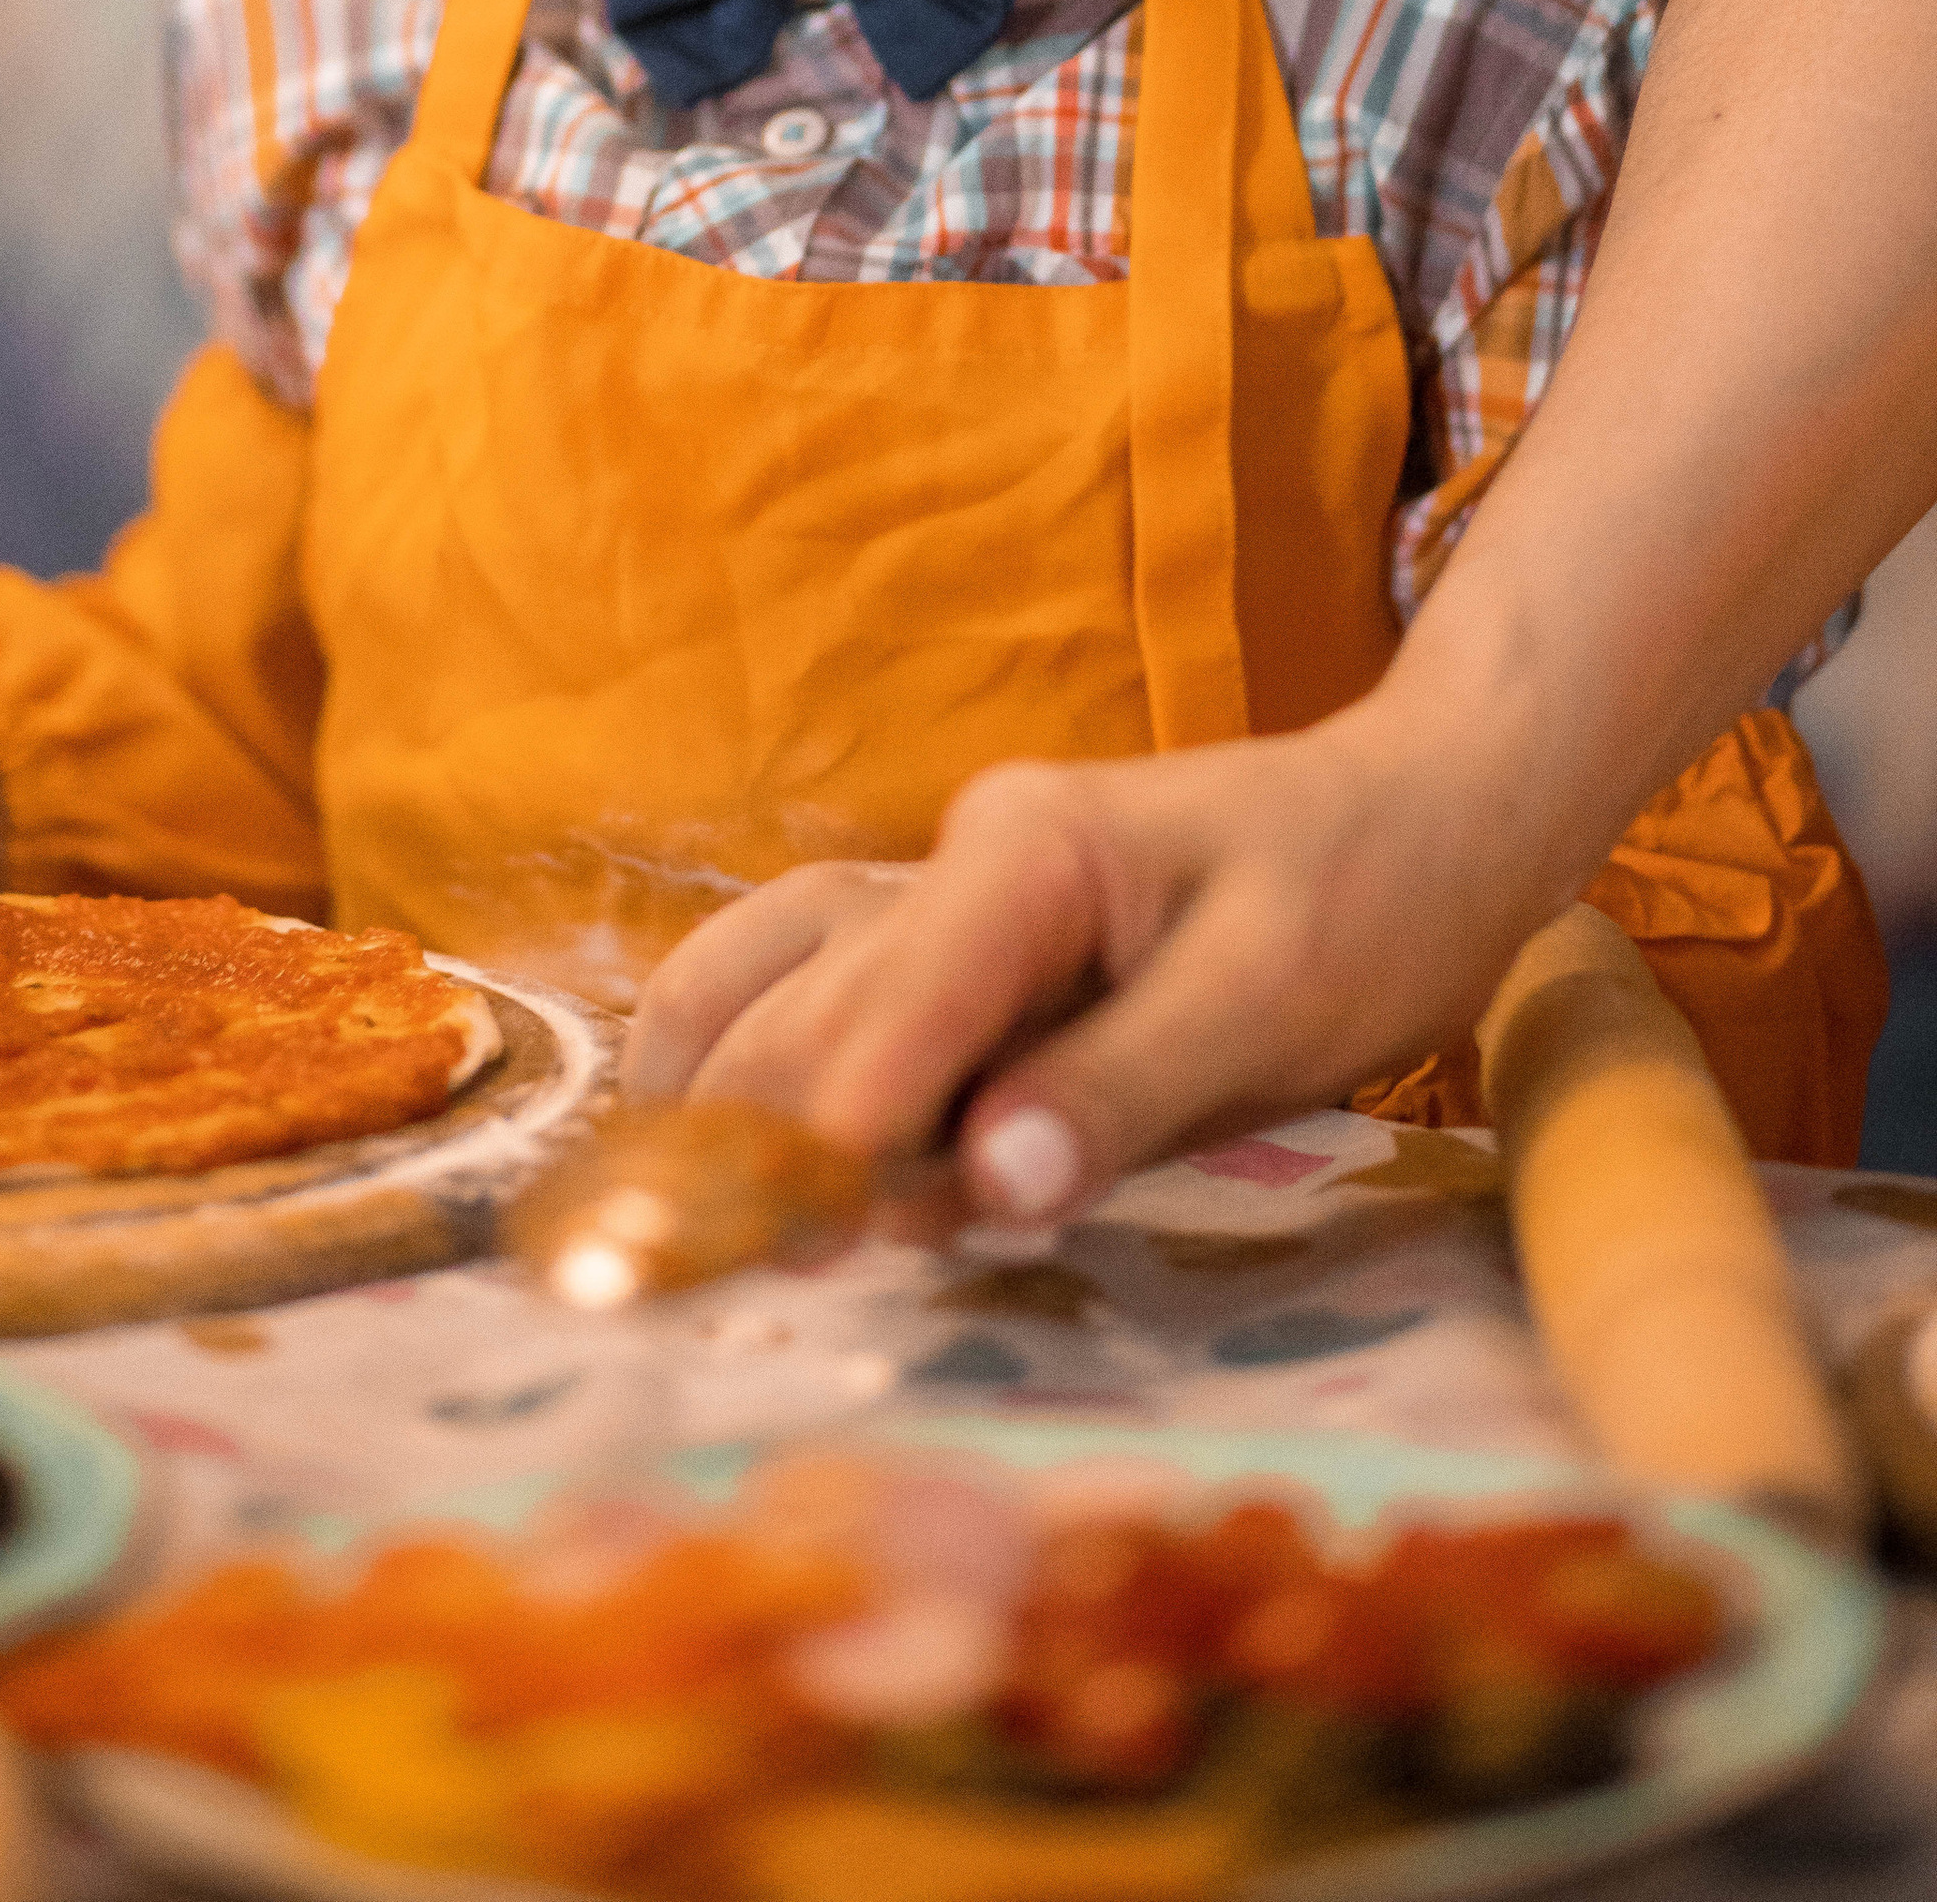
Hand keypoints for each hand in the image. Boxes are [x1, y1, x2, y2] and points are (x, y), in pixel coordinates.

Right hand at [624, 714, 1575, 1223]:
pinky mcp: (954, 939)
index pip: (903, 987)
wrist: (1421, 811)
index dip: (845, 1113)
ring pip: (773, 972)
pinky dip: (743, 1055)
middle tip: (699, 1270)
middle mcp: (954, 854)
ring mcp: (941, 886)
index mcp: (1033, 849)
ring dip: (710, 1086)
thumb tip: (987, 1187)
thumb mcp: (1275, 1002)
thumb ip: (1123, 1089)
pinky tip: (705, 1138)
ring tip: (659, 1212)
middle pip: (812, 994)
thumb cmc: (1365, 899)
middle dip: (751, 1127)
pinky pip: (808, 981)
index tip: (792, 1232)